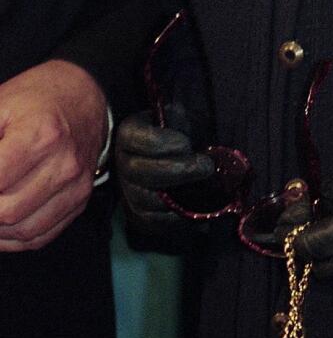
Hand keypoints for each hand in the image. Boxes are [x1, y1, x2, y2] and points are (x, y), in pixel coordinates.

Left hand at [0, 61, 108, 250]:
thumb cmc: (37, 98)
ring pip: (23, 230)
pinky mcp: (79, 199)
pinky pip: (40, 236)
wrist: (84, 93)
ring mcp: (75, 184)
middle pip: (7, 212)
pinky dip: (13, 239)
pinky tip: (0, 225)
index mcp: (41, 134)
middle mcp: (64, 163)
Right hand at [115, 105, 215, 237]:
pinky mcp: (136, 215)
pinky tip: (197, 210)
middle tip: (206, 167)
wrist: (163, 152)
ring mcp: (127, 192)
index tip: (188, 144)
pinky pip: (153, 223)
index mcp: (128, 134)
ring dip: (178, 197)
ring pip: (146, 202)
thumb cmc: (173, 129)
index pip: (140, 140)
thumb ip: (182, 118)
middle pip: (142, 173)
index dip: (165, 143)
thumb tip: (195, 124)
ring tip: (205, 189)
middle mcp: (121, 164)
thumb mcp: (175, 114)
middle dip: (178, 171)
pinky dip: (176, 220)